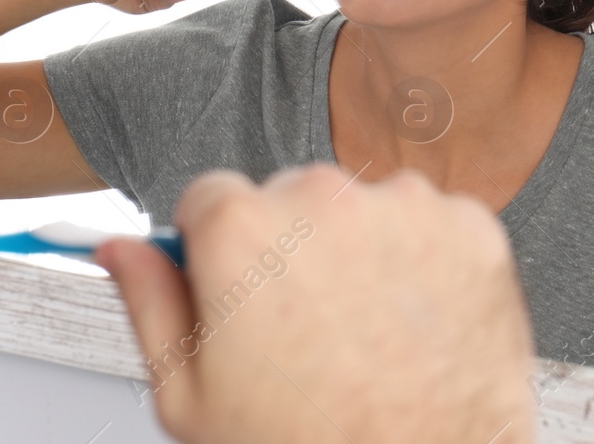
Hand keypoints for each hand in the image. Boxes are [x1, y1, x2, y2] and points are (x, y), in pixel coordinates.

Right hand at [99, 165, 536, 443]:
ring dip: (359, 249)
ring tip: (363, 331)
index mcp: (244, 230)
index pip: (209, 196)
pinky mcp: (470, 224)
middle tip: (304, 328)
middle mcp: (327, 198)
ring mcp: (405, 207)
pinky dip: (423, 261)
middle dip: (289, 246)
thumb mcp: (192, 396)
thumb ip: (151, 304)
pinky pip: (429, 225)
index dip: (216, 248)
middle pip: (290, 197)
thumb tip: (123, 251)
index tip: (233, 283)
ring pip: (362, 207)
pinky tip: (410, 321)